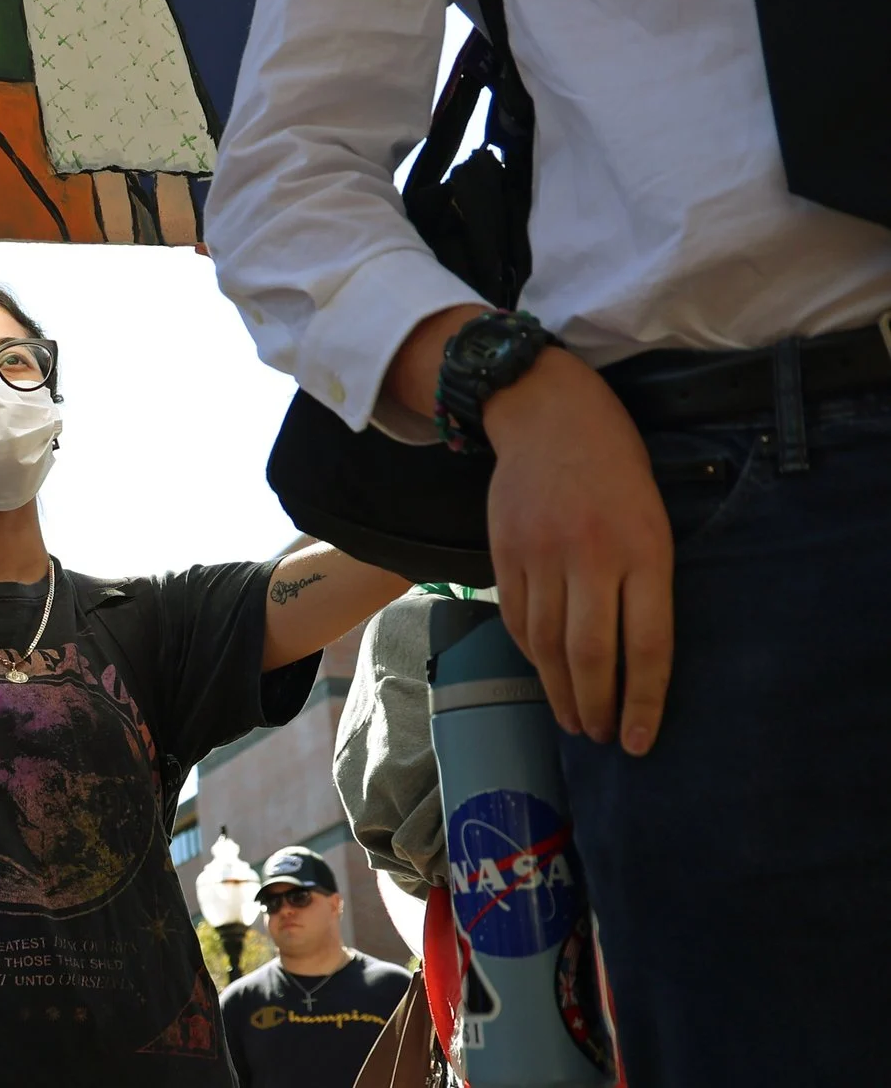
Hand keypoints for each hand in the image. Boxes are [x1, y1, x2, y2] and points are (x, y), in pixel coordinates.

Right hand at [483, 348, 674, 754]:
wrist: (548, 414)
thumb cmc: (616, 468)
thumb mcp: (652, 520)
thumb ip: (646, 581)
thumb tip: (636, 656)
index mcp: (643, 549)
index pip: (647, 645)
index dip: (643, 702)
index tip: (637, 742)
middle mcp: (591, 556)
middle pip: (591, 653)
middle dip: (595, 707)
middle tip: (598, 738)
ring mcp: (541, 554)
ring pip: (546, 644)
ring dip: (558, 690)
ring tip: (570, 718)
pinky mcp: (504, 551)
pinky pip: (516, 617)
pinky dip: (529, 654)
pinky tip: (542, 671)